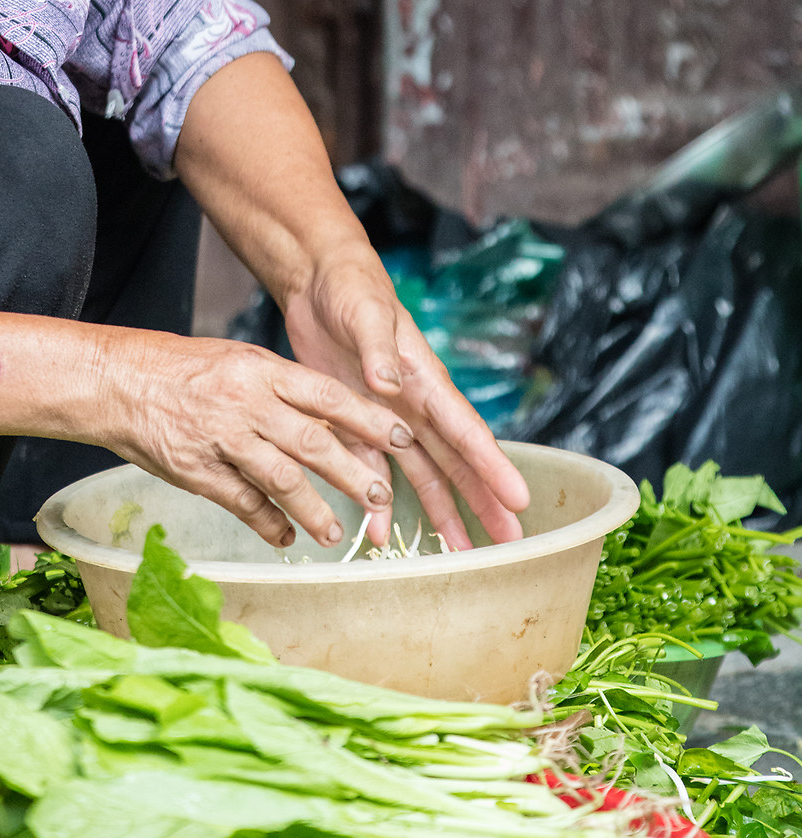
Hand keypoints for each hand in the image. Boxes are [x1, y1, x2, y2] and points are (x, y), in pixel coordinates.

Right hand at [99, 329, 425, 551]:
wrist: (116, 381)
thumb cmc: (179, 368)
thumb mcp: (236, 361)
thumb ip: (279, 388)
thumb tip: (329, 416)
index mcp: (260, 370)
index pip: (327, 395)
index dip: (368, 418)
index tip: (402, 437)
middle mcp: (246, 402)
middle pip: (313, 441)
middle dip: (353, 472)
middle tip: (381, 496)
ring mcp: (221, 437)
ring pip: (281, 478)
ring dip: (314, 510)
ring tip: (335, 534)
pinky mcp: (196, 469)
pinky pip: (241, 502)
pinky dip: (266, 522)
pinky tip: (283, 537)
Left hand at [285, 246, 529, 550]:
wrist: (319, 282)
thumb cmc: (352, 289)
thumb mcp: (366, 313)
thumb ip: (378, 349)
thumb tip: (388, 382)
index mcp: (425, 380)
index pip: (466, 430)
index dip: (492, 466)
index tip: (518, 499)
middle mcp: (414, 405)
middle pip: (457, 462)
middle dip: (484, 502)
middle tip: (512, 543)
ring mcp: (388, 417)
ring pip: (423, 474)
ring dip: (442, 513)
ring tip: (462, 555)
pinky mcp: (356, 421)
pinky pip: (371, 470)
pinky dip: (376, 503)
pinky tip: (380, 535)